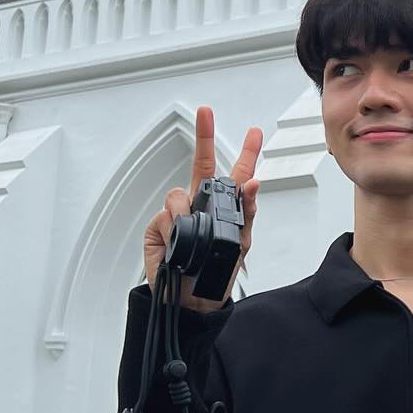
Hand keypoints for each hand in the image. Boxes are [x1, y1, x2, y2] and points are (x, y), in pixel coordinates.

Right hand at [143, 107, 262, 310]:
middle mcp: (199, 206)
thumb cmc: (217, 273)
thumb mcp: (240, 244)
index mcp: (224, 209)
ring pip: (179, 195)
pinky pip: (165, 217)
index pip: (235, 175)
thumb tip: (252, 184)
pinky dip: (172, 230)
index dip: (245, 152)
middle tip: (205, 111)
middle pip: (200, 166)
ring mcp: (177, 215)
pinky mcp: (158, 227)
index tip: (254, 132)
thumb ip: (246, 212)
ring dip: (186, 213)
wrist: (191, 301)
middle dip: (203, 136)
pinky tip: (176, 246)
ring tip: (192, 238)